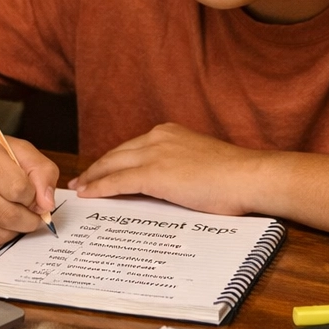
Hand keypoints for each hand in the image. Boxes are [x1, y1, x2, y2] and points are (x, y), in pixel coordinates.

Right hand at [0, 130, 58, 243]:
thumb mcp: (15, 149)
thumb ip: (41, 171)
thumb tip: (46, 204)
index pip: (18, 187)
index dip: (33, 196)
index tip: (33, 194)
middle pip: (7, 214)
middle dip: (29, 219)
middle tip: (32, 214)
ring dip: (14, 229)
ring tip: (14, 215)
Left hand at [71, 123, 267, 214]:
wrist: (248, 177)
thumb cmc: (235, 177)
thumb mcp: (201, 164)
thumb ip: (180, 168)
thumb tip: (169, 184)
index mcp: (171, 133)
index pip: (133, 148)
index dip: (114, 160)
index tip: (102, 169)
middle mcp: (159, 137)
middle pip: (117, 153)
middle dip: (97, 167)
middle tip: (81, 180)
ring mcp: (155, 154)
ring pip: (113, 165)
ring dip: (93, 178)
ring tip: (80, 189)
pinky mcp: (154, 173)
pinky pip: (118, 181)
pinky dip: (100, 188)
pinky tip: (89, 196)